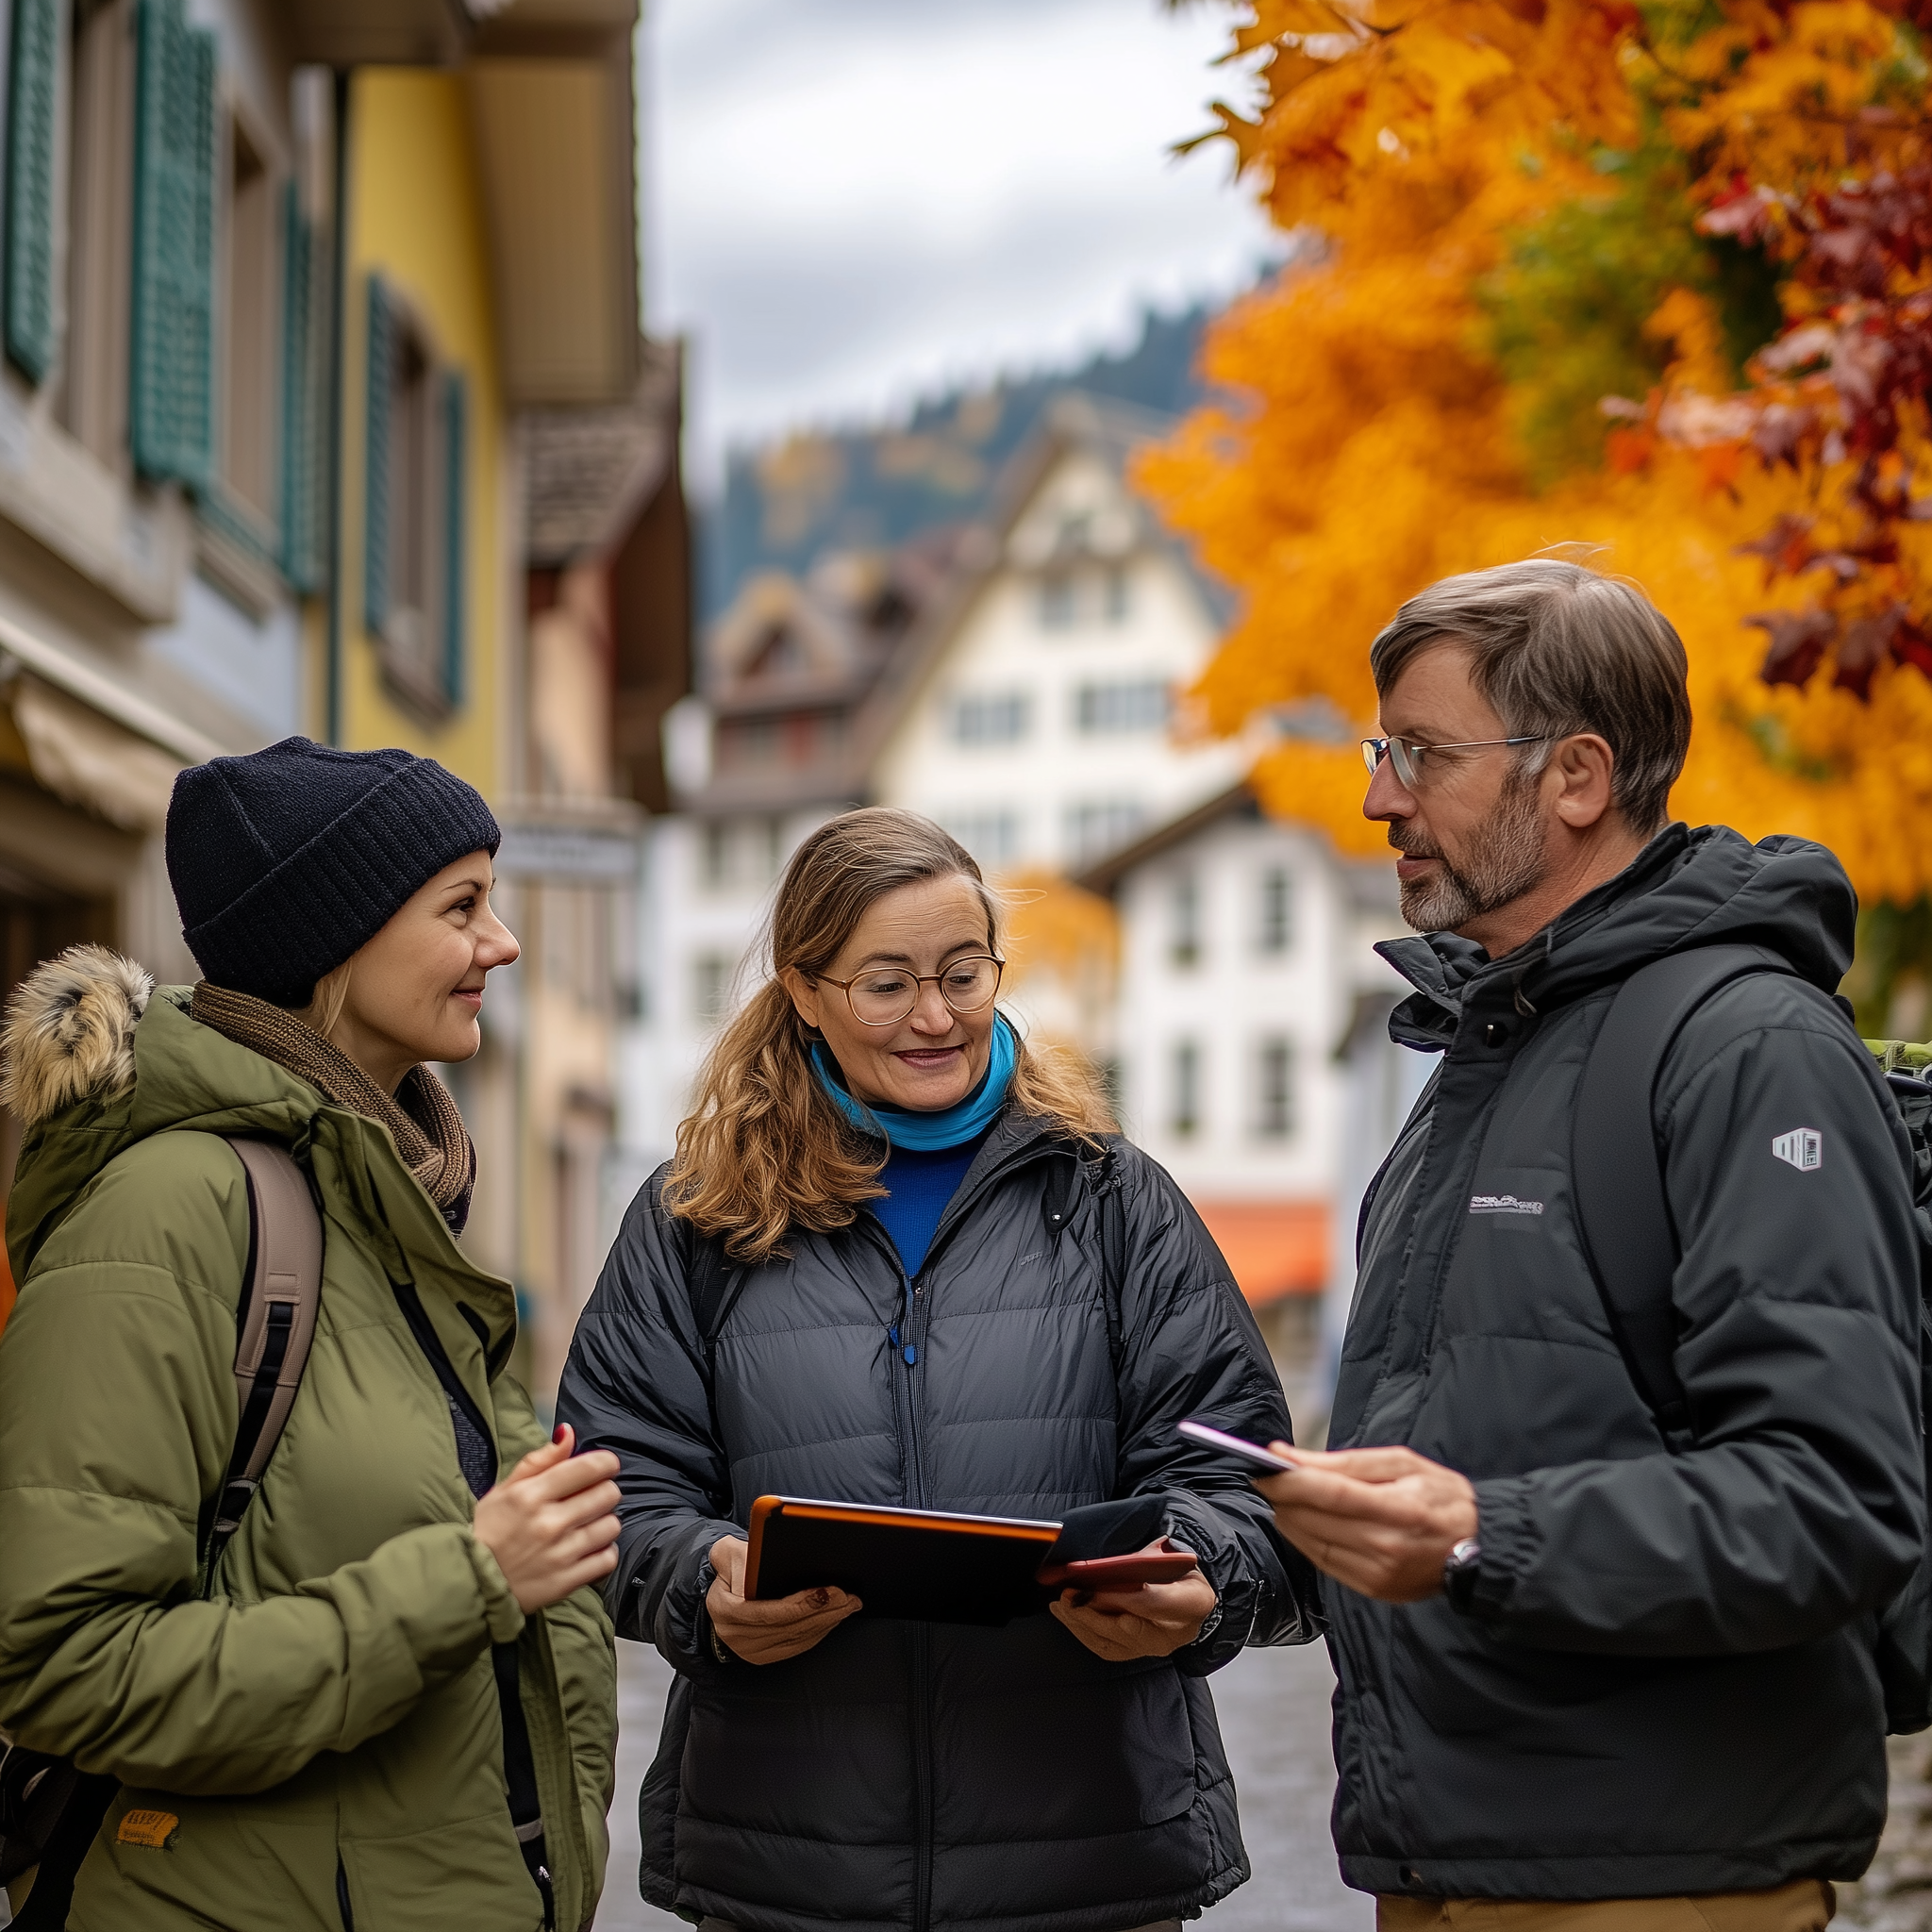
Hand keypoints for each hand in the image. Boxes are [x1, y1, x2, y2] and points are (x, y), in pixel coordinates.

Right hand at [472, 1425, 621, 1611]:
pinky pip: (607, 1559)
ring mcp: (561, 1554)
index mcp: (532, 1495)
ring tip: (587, 1524)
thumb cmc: (488, 1532)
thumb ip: (540, 1460)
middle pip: (607, 1494)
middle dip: (604, 1491)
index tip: (605, 1466)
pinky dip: (604, 1552)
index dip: (606, 1463)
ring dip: (604, 1522)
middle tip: (590, 1498)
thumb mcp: (504, 1490)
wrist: (471, 1584)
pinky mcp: (567, 1581)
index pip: (589, 1468)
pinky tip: (590, 1548)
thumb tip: (569, 1432)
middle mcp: (549, 1523)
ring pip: (612, 1525)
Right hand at [706, 1535, 861, 1664]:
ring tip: (848, 1604)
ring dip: (827, 1621)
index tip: (823, 1593)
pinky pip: (797, 1646)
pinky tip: (834, 1617)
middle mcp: (734, 1635)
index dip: (797, 1605)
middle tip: (846, 1597)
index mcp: (723, 1609)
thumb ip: (748, 1553)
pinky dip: (819, 1631)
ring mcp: (749, 1650)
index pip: (765, 1612)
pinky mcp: (764, 1656)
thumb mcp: (728, 1552)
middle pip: (786, 1627)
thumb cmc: (730, 1567)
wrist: (721, 1591)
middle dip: (822, 1611)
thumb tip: (771, 1554)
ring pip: (796, 1638)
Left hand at [1049, 1538, 1217, 1661]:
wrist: (1194, 1599)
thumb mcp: (1171, 1556)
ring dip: (1082, 1623)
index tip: (1095, 1588)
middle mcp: (1174, 1633)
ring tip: (1061, 1604)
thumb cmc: (1180, 1572)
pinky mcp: (1138, 1653)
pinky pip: (1106, 1648)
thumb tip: (1112, 1561)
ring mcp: (1155, 1647)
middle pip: (1128, 1628)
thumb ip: (1147, 1558)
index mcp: (1192, 1602)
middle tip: (1069, 1595)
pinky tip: (1067, 1616)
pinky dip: (1083, 1632)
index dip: (1123, 1597)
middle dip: (1093, 1611)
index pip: (1154, 1602)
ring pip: (1113, 1642)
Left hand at [1254, 1442, 1476, 1603]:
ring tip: (1286, 1496)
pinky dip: (1306, 1539)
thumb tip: (1290, 1458)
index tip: (1264, 1467)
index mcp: (1398, 1509)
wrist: (1479, 1547)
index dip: (1290, 1480)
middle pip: (1314, 1520)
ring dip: (1289, 1518)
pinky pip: (1323, 1562)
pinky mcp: (1373, 1590)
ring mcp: (1378, 1574)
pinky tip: (1305, 1522)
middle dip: (1283, 1497)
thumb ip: (1343, 1463)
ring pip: (1310, 1544)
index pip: (1329, 1494)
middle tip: (1270, 1477)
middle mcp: (1386, 1547)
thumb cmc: (1442, 1496)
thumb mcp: (1401, 1463)